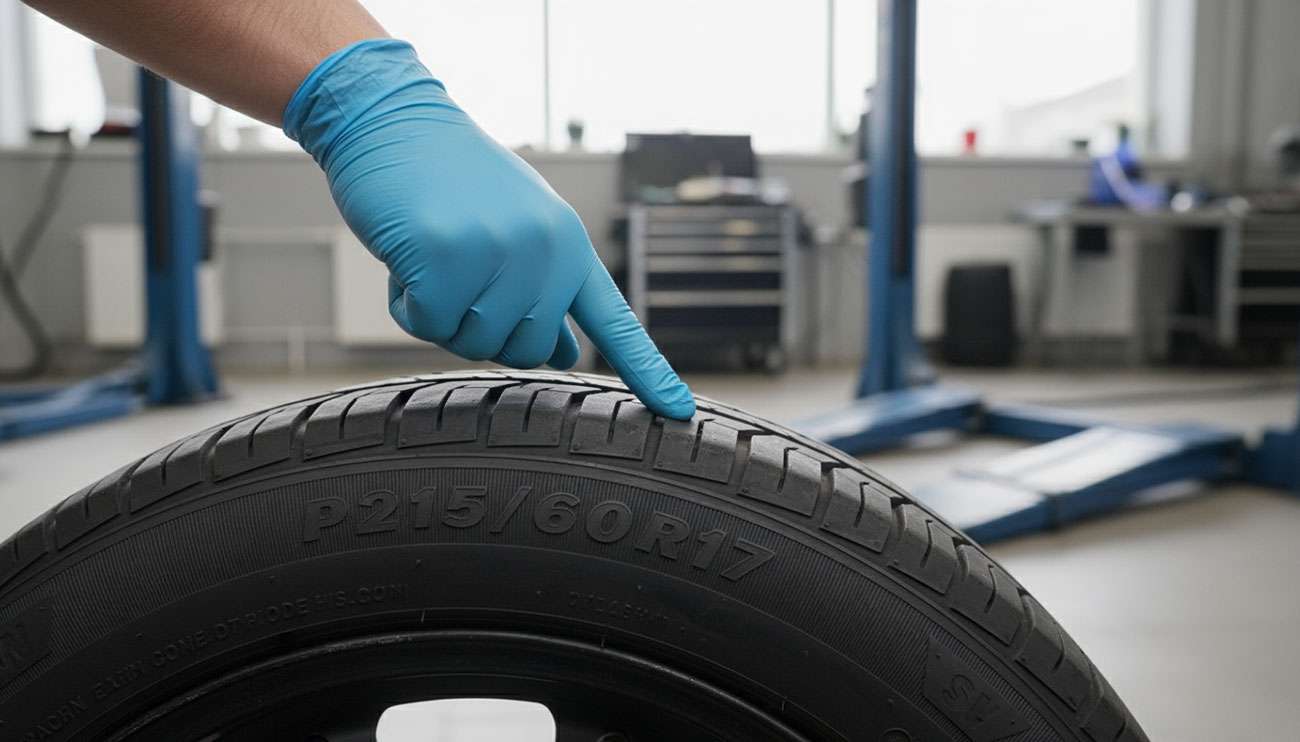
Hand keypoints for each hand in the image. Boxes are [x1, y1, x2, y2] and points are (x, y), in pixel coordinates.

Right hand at [284, 40, 693, 418]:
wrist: (393, 118)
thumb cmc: (450, 177)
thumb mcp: (516, 227)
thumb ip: (544, 287)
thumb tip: (562, 353)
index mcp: (569, 244)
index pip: (615, 321)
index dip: (648, 370)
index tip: (678, 409)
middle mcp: (545, 249)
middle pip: (523, 351)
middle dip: (482, 329)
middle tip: (458, 277)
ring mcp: (498, 252)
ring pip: (471, 342)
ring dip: (440, 316)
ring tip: (432, 257)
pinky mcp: (446, 257)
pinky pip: (427, 325)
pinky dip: (406, 304)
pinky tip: (404, 259)